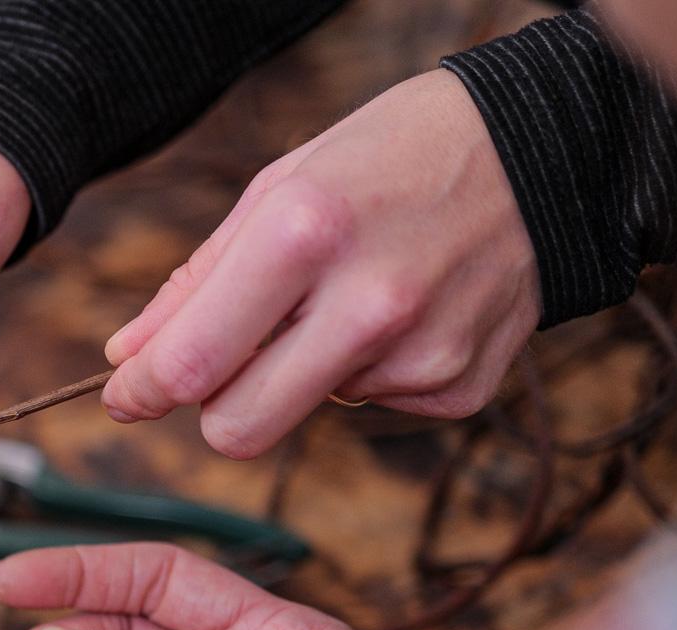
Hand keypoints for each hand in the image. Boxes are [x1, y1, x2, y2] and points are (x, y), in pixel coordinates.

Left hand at [102, 69, 540, 459]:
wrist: (550, 153)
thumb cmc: (395, 157)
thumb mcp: (280, 186)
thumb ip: (196, 282)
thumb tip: (128, 358)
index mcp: (306, 234)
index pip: (191, 364)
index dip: (140, 392)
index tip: (126, 394)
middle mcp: (368, 304)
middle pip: (238, 430)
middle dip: (212, 410)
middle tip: (220, 367)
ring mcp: (422, 355)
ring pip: (304, 413)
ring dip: (302, 371)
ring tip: (350, 295)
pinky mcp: (460, 388)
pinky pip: (370, 406)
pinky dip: (368, 369)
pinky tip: (405, 310)